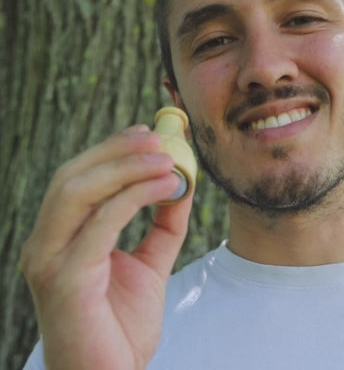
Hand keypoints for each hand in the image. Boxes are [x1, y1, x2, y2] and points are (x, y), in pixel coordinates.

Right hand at [22, 125, 191, 369]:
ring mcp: (49, 260)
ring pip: (79, 191)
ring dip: (126, 167)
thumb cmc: (123, 325)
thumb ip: (163, 224)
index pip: (79, 178)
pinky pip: (100, 222)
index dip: (111, 150)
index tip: (147, 133)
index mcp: (61, 237)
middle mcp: (46, 243)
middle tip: (158, 138)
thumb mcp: (151, 262)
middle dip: (117, 151)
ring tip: (167, 158)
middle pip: (74, 177)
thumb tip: (181, 183)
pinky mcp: (64, 279)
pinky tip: (166, 185)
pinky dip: (134, 196)